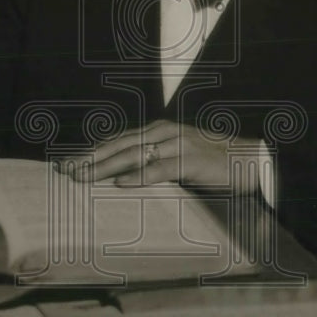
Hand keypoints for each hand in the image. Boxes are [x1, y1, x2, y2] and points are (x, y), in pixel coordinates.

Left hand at [72, 119, 259, 193]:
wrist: (251, 159)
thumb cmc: (214, 162)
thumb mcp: (178, 158)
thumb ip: (154, 162)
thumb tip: (125, 176)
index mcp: (159, 132)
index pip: (118, 141)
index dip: (92, 151)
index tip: (69, 162)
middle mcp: (164, 133)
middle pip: (119, 146)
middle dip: (89, 159)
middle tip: (65, 171)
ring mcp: (177, 145)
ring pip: (133, 156)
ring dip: (105, 168)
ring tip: (82, 177)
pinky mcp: (191, 160)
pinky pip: (160, 170)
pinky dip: (140, 177)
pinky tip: (122, 185)